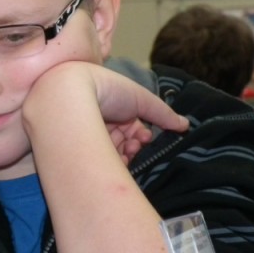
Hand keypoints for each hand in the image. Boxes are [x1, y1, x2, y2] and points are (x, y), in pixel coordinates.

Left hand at [23, 61, 187, 163]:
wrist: (68, 95)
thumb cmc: (107, 90)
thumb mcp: (140, 99)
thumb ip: (162, 113)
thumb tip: (185, 125)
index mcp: (109, 103)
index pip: (128, 125)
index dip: (140, 133)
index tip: (146, 139)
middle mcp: (94, 117)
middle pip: (119, 140)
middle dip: (132, 146)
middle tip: (135, 148)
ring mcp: (82, 132)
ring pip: (107, 151)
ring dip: (122, 155)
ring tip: (126, 155)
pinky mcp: (72, 147)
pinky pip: (93, 158)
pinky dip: (106, 162)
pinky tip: (115, 162)